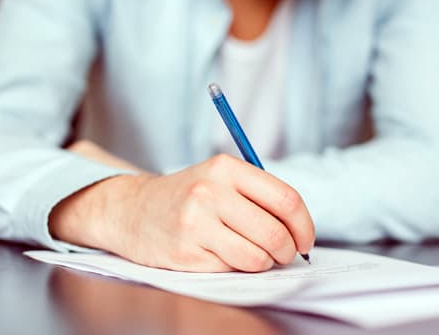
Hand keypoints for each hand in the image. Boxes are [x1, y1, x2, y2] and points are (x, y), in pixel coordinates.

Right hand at [50, 143, 314, 271]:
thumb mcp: (219, 178)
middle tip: (284, 254)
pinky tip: (220, 254)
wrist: (133, 209)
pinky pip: (230, 270)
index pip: (286, 199)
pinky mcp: (184, 253)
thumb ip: (258, 196)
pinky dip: (235, 268)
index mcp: (225, 168)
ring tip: (252, 253)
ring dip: (264, 262)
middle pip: (275, 233)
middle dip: (288, 251)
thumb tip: (299, 230)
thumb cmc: (187, 195)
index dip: (305, 226)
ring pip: (257, 258)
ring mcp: (195, 224)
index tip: (306, 240)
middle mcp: (209, 192)